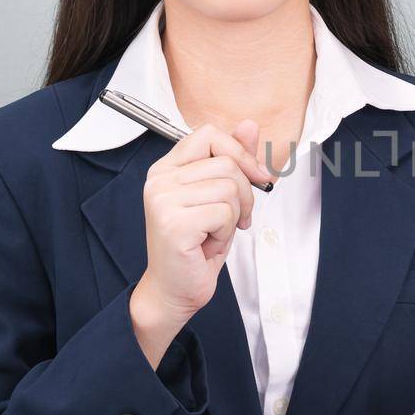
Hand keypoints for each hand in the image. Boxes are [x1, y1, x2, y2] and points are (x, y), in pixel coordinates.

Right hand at [135, 119, 273, 319]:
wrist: (175, 290)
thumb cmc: (196, 246)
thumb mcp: (219, 197)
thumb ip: (232, 159)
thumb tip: (249, 125)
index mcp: (167, 168)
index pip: (209, 134)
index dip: (239, 152)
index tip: (255, 176)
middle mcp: (159, 180)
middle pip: (226, 163)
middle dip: (244, 194)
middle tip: (234, 220)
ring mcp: (162, 200)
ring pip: (230, 188)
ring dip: (234, 216)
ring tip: (215, 233)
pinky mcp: (173, 222)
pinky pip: (224, 212)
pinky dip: (227, 232)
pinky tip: (208, 244)